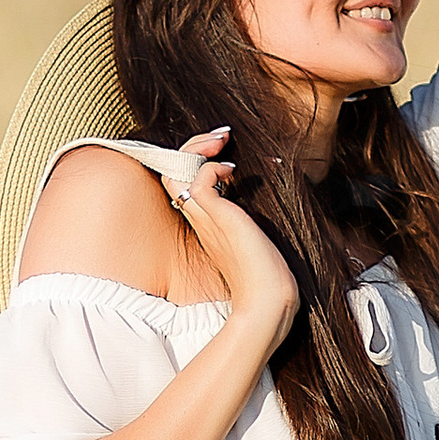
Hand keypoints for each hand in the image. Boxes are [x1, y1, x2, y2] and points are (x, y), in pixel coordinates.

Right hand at [166, 131, 297, 346]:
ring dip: (196, 148)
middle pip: (171, 172)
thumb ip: (247, 223)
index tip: (221, 153)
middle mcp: (200, 220)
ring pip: (175, 171)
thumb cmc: (265, 277)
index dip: (193, 162)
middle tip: (221, 138)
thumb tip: (259, 203)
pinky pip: (198, 180)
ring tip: (222, 142)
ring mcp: (206, 219)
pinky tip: (232, 171)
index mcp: (205, 224)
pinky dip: (212, 167)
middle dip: (192, 146)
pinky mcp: (218, 218)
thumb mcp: (251, 240)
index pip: (182, 184)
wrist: (266, 301)